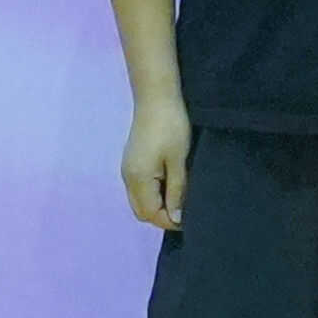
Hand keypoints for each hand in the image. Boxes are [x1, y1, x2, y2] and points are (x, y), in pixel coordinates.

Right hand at [122, 95, 191, 230]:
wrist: (156, 96)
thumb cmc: (171, 126)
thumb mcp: (178, 160)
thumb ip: (176, 191)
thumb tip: (176, 217)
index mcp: (138, 179)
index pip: (150, 214)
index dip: (169, 221)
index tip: (190, 219)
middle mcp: (128, 177)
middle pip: (141, 211)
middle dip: (162, 216)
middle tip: (185, 211)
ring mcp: (127, 169)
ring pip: (139, 200)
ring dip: (157, 205)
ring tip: (180, 199)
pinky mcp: (132, 161)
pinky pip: (139, 188)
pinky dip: (153, 194)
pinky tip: (170, 186)